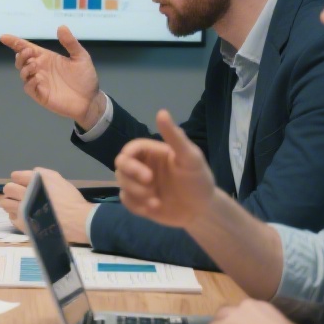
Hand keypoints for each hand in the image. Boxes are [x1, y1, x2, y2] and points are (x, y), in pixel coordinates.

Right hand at [0, 26, 104, 127]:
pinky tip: (38, 78)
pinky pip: (29, 88)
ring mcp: (39, 82)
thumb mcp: (80, 57)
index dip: (15, 43)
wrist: (91, 100)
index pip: (27, 48)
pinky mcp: (41, 95)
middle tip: (29, 52)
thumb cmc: (85, 78)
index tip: (4, 37)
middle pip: (21, 61)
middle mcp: (40, 69)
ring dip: (25, 68)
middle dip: (21, 55)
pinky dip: (30, 82)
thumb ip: (70, 43)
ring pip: (23, 74)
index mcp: (47, 58)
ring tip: (35, 65)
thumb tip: (61, 27)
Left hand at [0, 168, 93, 243]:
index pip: (16, 176)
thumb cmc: (70, 199)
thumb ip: (42, 174)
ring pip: (5, 203)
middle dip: (12, 190)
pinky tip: (23, 216)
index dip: (20, 179)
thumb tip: (30, 174)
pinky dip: (14, 215)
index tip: (25, 184)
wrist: (77, 220)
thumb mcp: (58, 179)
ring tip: (19, 206)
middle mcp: (25, 193)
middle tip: (20, 195)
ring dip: (10, 203)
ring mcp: (22, 210)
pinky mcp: (23, 224)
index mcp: (34, 180)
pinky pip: (11, 217)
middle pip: (8, 188)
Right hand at [114, 110, 218, 227]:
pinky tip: (153, 209)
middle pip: (120, 165)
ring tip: (156, 202)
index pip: (130, 149)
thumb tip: (161, 112)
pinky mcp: (138, 201)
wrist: (202, 211)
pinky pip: (125, 201)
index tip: (146, 175)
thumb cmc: (198, 181)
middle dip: (131, 178)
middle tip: (150, 187)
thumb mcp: (190, 158)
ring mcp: (140, 184)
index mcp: (153, 152)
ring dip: (136, 194)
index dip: (131, 161)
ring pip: (121, 184)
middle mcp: (143, 166)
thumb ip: (175, 137)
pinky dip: (136, 206)